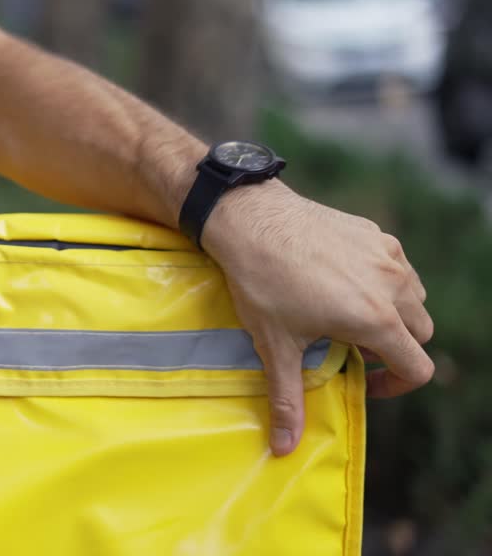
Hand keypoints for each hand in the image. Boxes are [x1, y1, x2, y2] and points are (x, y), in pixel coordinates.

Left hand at [203, 181, 433, 455]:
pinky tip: (342, 281)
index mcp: (376, 319)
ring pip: (413, 296)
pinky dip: (381, 280)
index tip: (365, 381)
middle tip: (353, 348)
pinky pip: (394, 264)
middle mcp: (392, 285)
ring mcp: (386, 254)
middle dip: (395, 348)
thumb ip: (287, 398)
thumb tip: (283, 449)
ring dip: (394, 313)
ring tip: (350, 316)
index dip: (396, 385)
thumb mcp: (275, 345)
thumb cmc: (261, 282)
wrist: (248, 219)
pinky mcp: (372, 232)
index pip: (418, 367)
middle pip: (420, 332)